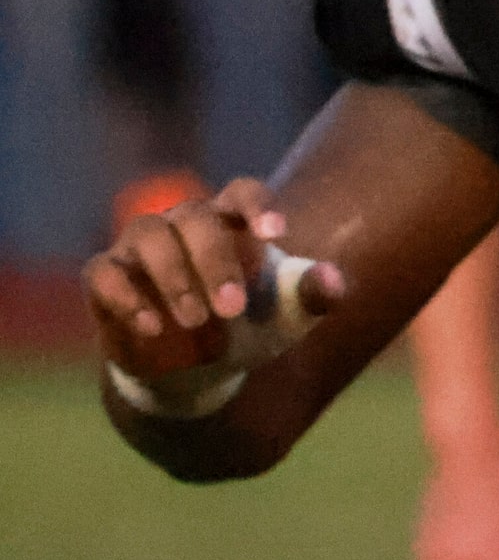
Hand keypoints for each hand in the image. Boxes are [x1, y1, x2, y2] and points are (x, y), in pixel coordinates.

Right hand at [85, 179, 344, 413]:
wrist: (200, 367)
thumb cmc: (250, 325)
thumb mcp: (287, 315)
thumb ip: (313, 295)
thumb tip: (334, 282)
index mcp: (231, 221)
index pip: (242, 192)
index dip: (258, 206)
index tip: (276, 235)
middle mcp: (183, 224)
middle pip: (194, 216)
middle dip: (214, 260)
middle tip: (233, 308)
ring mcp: (140, 247)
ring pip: (148, 234)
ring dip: (173, 277)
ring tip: (197, 320)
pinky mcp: (106, 278)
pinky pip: (103, 272)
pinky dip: (125, 298)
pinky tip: (153, 327)